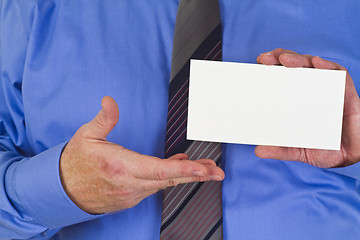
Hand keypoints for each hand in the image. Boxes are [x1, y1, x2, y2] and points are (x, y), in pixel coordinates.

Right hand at [60, 96, 223, 213]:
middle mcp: (130, 184)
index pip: (159, 170)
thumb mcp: (86, 135)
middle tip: (217, 171)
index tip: (203, 169)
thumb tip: (110, 101)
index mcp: (121, 166)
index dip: (184, 169)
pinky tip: (177, 169)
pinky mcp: (130, 198)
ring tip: (204, 168)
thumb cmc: (75, 162)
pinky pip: (154, 187)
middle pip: (169, 180)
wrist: (62, 190)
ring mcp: (131, 194)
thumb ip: (104, 119)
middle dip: (196, 175)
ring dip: (184, 176)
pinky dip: (168, 178)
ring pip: (164, 184)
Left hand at [255, 48, 359, 167]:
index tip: (258, 64)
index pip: (283, 77)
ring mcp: (328, 89)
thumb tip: (258, 151)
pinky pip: (338, 74)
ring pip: (313, 66)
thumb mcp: (299, 151)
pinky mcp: (345, 92)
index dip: (271, 68)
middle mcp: (311, 90)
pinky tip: (316, 63)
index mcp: (298, 99)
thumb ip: (281, 150)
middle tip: (265, 59)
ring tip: (284, 59)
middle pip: (295, 66)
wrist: (352, 156)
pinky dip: (327, 66)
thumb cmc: (326, 149)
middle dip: (279, 58)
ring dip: (298, 59)